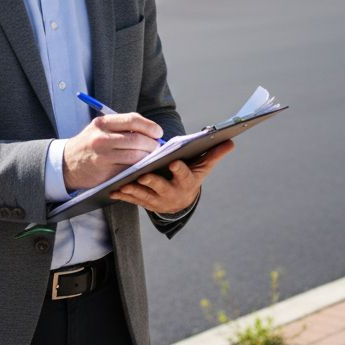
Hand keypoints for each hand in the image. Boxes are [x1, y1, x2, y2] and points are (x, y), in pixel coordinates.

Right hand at [63, 113, 163, 190]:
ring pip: (135, 156)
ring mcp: (103, 156)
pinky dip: (139, 168)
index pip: (132, 120)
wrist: (66, 164)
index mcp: (102, 123)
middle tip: (157, 147)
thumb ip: (122, 128)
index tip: (158, 132)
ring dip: (148, 157)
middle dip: (152, 144)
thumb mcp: (100, 129)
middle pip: (136, 139)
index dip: (149, 126)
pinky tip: (141, 166)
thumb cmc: (89, 145)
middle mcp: (101, 138)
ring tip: (151, 157)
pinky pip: (128, 169)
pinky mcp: (105, 172)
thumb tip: (152, 132)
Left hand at [109, 140, 234, 214]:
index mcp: (186, 182)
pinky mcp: (145, 203)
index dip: (179, 170)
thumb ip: (214, 154)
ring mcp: (158, 200)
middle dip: (153, 182)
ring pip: (145, 195)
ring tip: (124, 183)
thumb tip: (231, 141)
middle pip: (161, 188)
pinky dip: (123, 196)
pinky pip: (133, 200)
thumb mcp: (202, 167)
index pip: (184, 175)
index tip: (173, 162)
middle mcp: (172, 193)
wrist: (180, 201)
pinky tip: (113, 190)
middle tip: (144, 175)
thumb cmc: (191, 176)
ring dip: (134, 190)